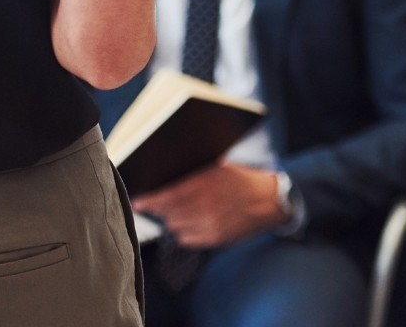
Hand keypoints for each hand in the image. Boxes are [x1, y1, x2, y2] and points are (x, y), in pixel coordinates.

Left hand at [131, 162, 284, 248]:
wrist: (267, 200)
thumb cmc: (241, 179)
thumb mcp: (217, 167)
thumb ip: (194, 174)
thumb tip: (169, 175)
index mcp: (206, 185)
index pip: (169, 196)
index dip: (150, 201)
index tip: (138, 202)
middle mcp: (206, 207)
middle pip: (169, 214)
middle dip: (158, 209)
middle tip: (151, 205)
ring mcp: (211, 225)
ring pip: (176, 227)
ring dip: (170, 219)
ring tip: (169, 212)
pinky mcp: (216, 238)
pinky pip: (188, 238)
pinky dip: (182, 231)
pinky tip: (184, 222)